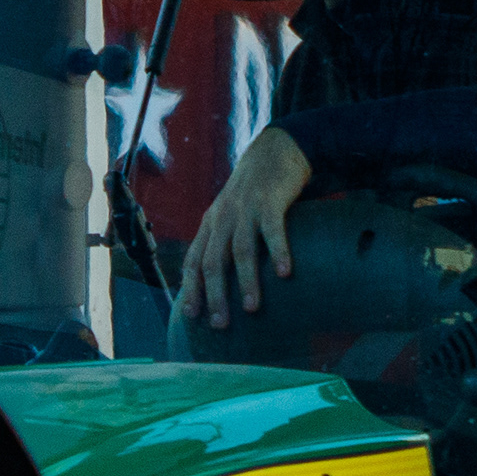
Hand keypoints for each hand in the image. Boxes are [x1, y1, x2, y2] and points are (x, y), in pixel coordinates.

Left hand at [178, 126, 312, 327]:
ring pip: (240, 250)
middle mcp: (222, 218)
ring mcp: (245, 209)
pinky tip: (285, 273)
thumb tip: (230, 279)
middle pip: (213, 262)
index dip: (191, 288)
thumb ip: (230, 240)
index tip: (193, 315)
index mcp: (212, 224)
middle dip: (214, 296)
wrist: (275, 151)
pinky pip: (271, 230)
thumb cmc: (258, 190)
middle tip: (220, 324)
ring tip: (252, 308)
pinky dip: (277, 252)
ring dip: (246, 282)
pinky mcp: (269, 201)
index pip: (194, 261)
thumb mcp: (235, 214)